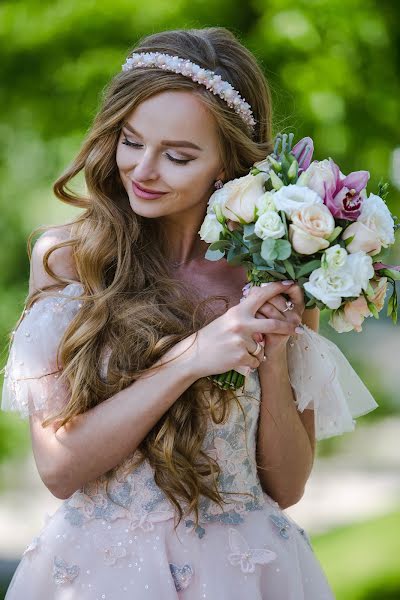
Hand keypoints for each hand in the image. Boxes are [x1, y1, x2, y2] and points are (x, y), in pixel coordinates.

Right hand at [183, 282, 302, 378]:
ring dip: (256, 351)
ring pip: (262, 347)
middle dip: (287, 327)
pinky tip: (236, 360)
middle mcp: (240, 324)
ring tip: (238, 351)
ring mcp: (241, 341)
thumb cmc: (211, 336)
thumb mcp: (227, 319)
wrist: (193, 356)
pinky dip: (250, 362)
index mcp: (237, 311)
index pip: (261, 295)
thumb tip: (262, 303)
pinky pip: (256, 361)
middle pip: (273, 324)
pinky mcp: (240, 357)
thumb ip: (244, 313)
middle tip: (297, 329)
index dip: (277, 288)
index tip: (290, 283)